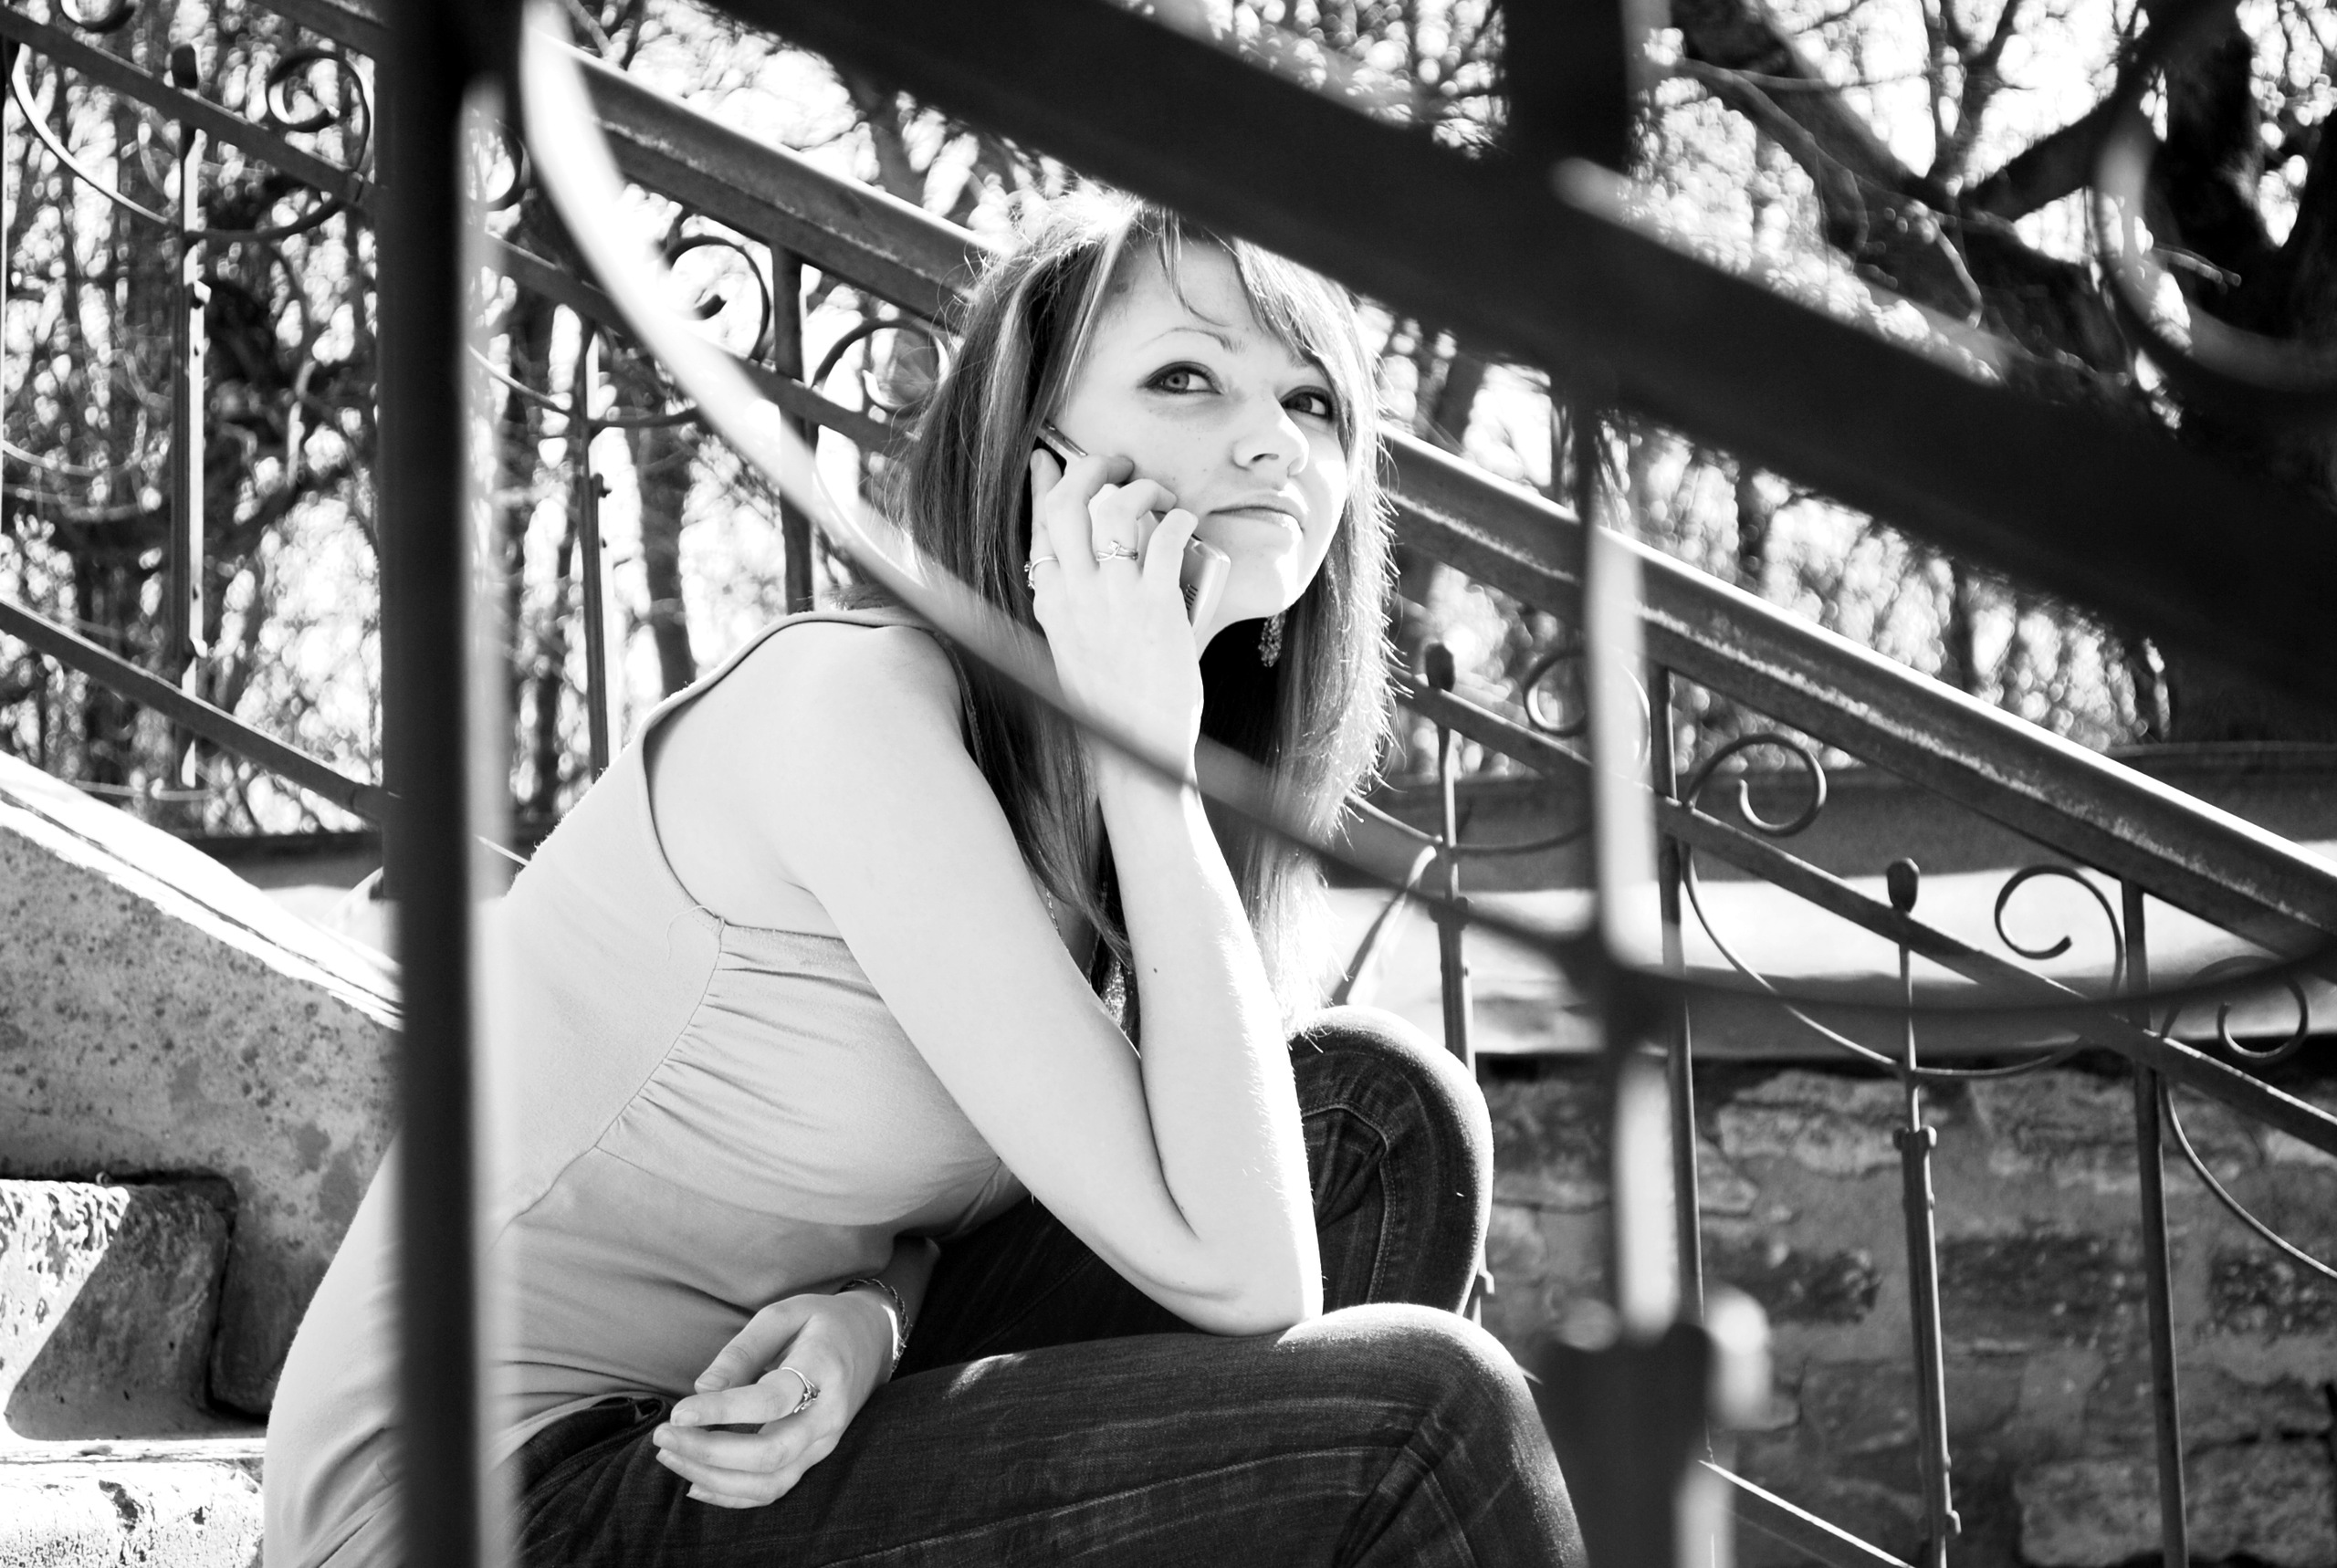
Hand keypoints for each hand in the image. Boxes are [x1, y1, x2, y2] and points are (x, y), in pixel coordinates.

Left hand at [651, 1289, 895, 1507]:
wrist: (870, 1341)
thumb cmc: (820, 1322)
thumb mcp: (783, 1314)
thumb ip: (742, 1350)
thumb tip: (701, 1389)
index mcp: (823, 1369)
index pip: (771, 1401)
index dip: (721, 1410)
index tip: (678, 1412)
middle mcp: (828, 1416)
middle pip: (769, 1453)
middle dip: (708, 1452)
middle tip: (663, 1435)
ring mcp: (824, 1444)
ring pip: (768, 1482)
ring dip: (712, 1477)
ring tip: (670, 1454)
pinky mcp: (813, 1459)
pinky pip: (772, 1491)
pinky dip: (730, 1495)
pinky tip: (695, 1481)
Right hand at [1026, 448, 1206, 773]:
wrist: (1136, 752)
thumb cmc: (1113, 709)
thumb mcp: (1072, 653)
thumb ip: (1074, 611)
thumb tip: (1087, 571)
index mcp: (1051, 605)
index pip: (1038, 527)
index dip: (1045, 483)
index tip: (1050, 460)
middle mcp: (1075, 596)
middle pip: (1069, 504)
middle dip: (1092, 467)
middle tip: (1118, 464)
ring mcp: (1113, 600)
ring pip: (1114, 509)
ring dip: (1141, 488)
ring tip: (1161, 495)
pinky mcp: (1156, 607)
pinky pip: (1165, 538)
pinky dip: (1178, 517)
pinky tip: (1187, 520)